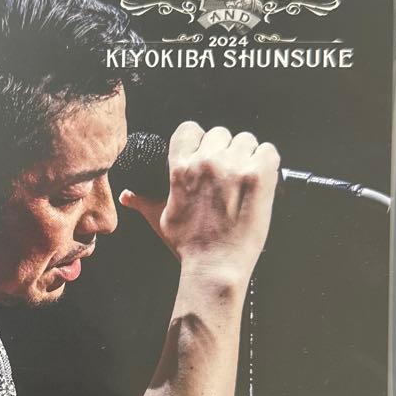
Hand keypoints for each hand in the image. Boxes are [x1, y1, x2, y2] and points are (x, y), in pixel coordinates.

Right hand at [119, 121, 278, 284]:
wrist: (215, 266)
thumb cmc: (189, 246)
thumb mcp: (161, 220)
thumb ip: (145, 202)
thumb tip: (128, 196)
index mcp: (180, 167)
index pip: (189, 128)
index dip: (198, 139)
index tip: (204, 152)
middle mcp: (206, 161)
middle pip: (220, 133)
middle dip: (223, 150)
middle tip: (226, 174)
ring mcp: (233, 166)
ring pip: (245, 139)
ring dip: (246, 155)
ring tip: (244, 179)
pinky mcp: (258, 176)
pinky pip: (268, 151)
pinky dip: (266, 163)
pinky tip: (259, 181)